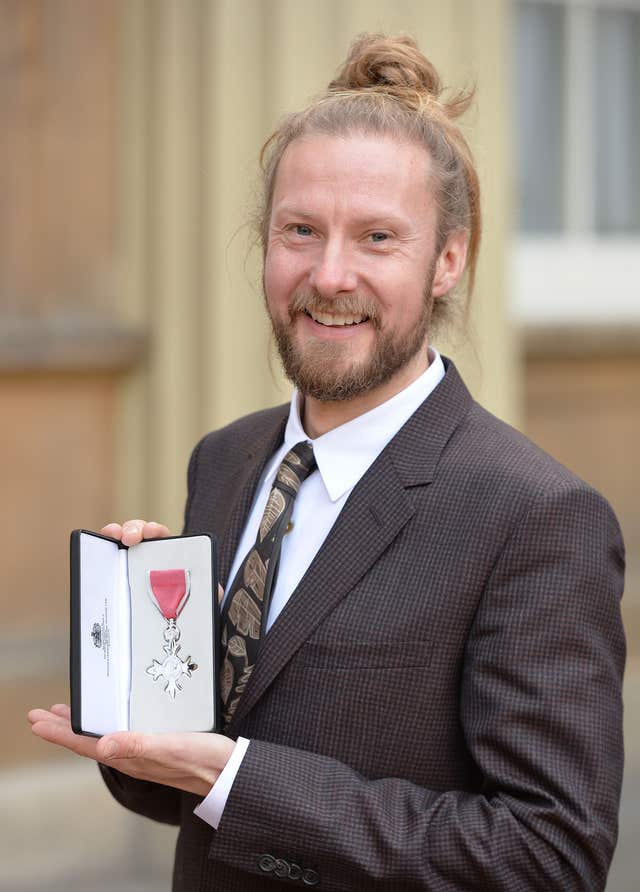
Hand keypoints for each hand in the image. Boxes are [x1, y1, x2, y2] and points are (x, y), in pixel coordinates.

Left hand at [28, 704, 234, 796]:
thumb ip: (138, 745)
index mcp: (130, 756)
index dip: (60, 732)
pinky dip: (106, 727)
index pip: (86, 743)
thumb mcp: (171, 746)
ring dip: (82, 727)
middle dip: (64, 728)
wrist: (228, 773)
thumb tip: (101, 744)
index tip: (37, 721)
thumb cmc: (203, 760)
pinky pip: (121, 737)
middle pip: (89, 741)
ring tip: (66, 717)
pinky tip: (111, 722)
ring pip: (102, 739)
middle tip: (41, 715)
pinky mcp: (156, 748)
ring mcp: (143, 754)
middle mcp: (132, 757)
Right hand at [100, 519, 223, 604]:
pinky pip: (108, 565)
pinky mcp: (119, 581)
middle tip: (130, 537)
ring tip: (112, 534)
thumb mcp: (205, 600)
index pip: (162, 536)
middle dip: (133, 528)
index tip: (151, 532)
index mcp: (170, 557)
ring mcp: (132, 567)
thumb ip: (211, 593)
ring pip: (120, 546)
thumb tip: (217, 591)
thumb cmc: (190, 611)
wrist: (174, 634)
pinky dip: (102, 555)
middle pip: (139, 534)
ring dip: (116, 534)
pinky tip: (98, 552)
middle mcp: (149, 559)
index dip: (154, 530)